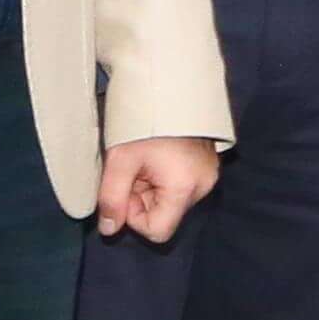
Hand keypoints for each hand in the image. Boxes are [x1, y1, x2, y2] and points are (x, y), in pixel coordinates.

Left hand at [97, 135, 217, 241]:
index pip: (157, 230)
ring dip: (151, 188)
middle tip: (133, 170)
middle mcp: (203, 187)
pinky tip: (157, 158)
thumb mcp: (120, 161)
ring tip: (145, 160)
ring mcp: (208, 176)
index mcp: (184, 188)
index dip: (134, 217)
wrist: (169, 88)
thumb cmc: (143, 124)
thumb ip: (112, 199)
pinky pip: (180, 187)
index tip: (126, 188)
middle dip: (142, 198)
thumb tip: (109, 230)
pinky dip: (163, 179)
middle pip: (164, 215)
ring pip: (170, 201)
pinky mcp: (207, 167)